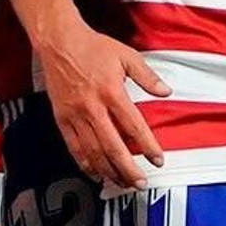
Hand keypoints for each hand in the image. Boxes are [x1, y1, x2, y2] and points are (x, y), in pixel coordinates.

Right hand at [38, 23, 170, 188]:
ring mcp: (75, 115)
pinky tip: (96, 172)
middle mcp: (92, 107)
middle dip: (128, 169)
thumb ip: (148, 77)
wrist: (59, 43)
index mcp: (111, 92)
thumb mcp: (127, 56)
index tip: (157, 160)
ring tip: (122, 182)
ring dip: (108, 171)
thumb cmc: (93, 47)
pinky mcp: (62, 119)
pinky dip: (86, 163)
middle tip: (140, 183)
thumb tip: (165, 91)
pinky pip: (74, 147)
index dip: (147, 147)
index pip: (133, 126)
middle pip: (113, 147)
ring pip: (92, 152)